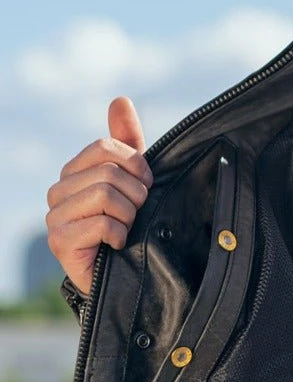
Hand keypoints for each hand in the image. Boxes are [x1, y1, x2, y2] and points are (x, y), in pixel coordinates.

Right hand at [46, 96, 151, 295]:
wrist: (122, 281)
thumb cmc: (129, 229)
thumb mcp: (134, 182)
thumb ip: (127, 143)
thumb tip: (120, 100)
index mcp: (74, 173)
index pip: (106, 147)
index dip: (137, 165)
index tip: (148, 186)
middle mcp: (58, 191)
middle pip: (110, 173)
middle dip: (137, 196)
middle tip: (138, 215)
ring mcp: (55, 216)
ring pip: (106, 196)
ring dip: (130, 216)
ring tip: (126, 230)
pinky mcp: (60, 241)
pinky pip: (101, 224)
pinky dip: (120, 235)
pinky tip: (118, 245)